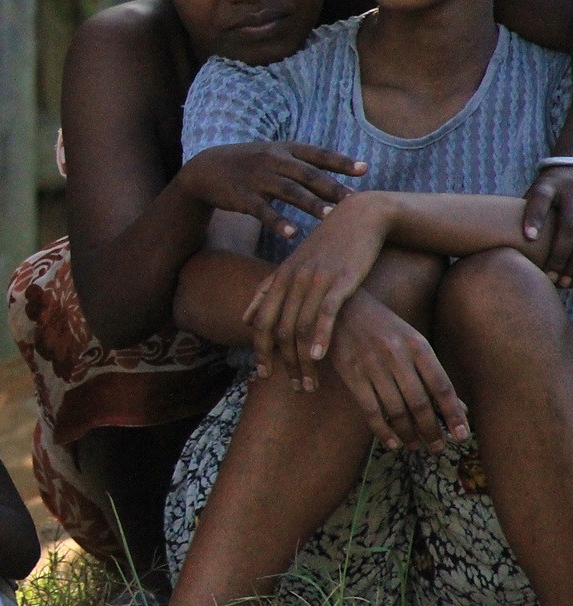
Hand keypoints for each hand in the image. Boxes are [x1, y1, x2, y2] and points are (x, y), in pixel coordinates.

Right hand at [179, 142, 366, 239]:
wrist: (206, 169)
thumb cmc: (250, 164)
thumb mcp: (275, 155)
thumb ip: (305, 163)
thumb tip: (345, 173)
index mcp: (284, 149)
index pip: (318, 154)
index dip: (341, 162)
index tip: (365, 170)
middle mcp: (272, 160)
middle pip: (307, 174)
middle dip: (331, 187)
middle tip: (354, 200)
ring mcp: (256, 178)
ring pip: (288, 192)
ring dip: (310, 204)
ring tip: (329, 218)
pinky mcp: (242, 197)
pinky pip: (262, 211)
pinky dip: (277, 222)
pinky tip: (292, 233)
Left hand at [245, 192, 391, 386]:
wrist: (360, 218)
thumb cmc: (327, 246)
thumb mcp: (293, 266)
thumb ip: (267, 292)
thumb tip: (246, 319)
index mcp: (279, 279)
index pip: (260, 322)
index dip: (259, 351)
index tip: (262, 375)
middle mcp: (291, 280)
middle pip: (277, 330)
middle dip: (281, 363)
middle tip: (291, 387)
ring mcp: (314, 280)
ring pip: (299, 327)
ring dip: (301, 360)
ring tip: (308, 384)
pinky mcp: (339, 280)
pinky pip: (324, 313)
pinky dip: (319, 336)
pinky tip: (318, 357)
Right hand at [321, 292, 467, 451]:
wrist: (340, 309)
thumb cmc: (383, 327)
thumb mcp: (411, 340)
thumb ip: (432, 371)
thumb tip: (458, 407)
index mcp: (417, 345)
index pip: (441, 386)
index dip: (453, 413)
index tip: (461, 435)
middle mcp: (396, 356)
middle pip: (419, 403)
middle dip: (431, 431)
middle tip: (438, 448)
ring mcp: (372, 366)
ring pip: (396, 410)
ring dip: (408, 434)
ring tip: (416, 446)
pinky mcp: (351, 375)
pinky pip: (370, 410)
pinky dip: (382, 430)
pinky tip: (392, 442)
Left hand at [522, 165, 572, 286]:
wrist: (571, 170)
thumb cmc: (543, 191)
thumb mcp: (532, 193)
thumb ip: (520, 213)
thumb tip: (491, 241)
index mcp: (547, 186)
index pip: (540, 199)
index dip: (535, 218)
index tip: (529, 238)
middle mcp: (569, 192)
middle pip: (568, 225)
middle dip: (558, 253)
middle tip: (549, 277)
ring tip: (563, 283)